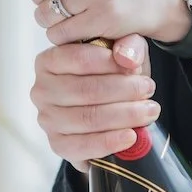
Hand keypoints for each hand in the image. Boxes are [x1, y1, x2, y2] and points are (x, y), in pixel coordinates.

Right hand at [28, 36, 159, 171]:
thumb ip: (129, 44)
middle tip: (148, 89)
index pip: (78, 58)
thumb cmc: (113, 74)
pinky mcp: (57, 144)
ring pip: (86, 118)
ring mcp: (47, 119)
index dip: (111, 63)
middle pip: (84, 90)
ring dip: (123, 115)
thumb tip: (127, 57)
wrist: (110, 106)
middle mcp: (42, 90)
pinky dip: (109, 142)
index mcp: (49, 61)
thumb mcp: (123, 51)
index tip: (136, 68)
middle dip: (123, 90)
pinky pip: (81, 146)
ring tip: (149, 110)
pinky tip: (131, 136)